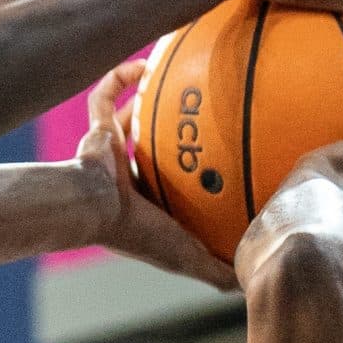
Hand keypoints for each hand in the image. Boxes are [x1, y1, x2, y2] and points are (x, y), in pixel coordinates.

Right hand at [74, 62, 236, 289]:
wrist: (92, 209)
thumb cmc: (136, 233)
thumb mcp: (185, 257)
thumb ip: (214, 270)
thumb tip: (250, 279)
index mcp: (146, 204)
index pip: (172, 189)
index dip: (190, 178)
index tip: (217, 164)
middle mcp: (126, 175)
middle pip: (150, 150)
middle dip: (169, 134)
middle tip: (199, 114)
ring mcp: (109, 151)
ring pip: (126, 118)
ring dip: (144, 99)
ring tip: (172, 75)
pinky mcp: (95, 128)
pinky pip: (105, 96)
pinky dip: (120, 77)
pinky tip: (145, 63)